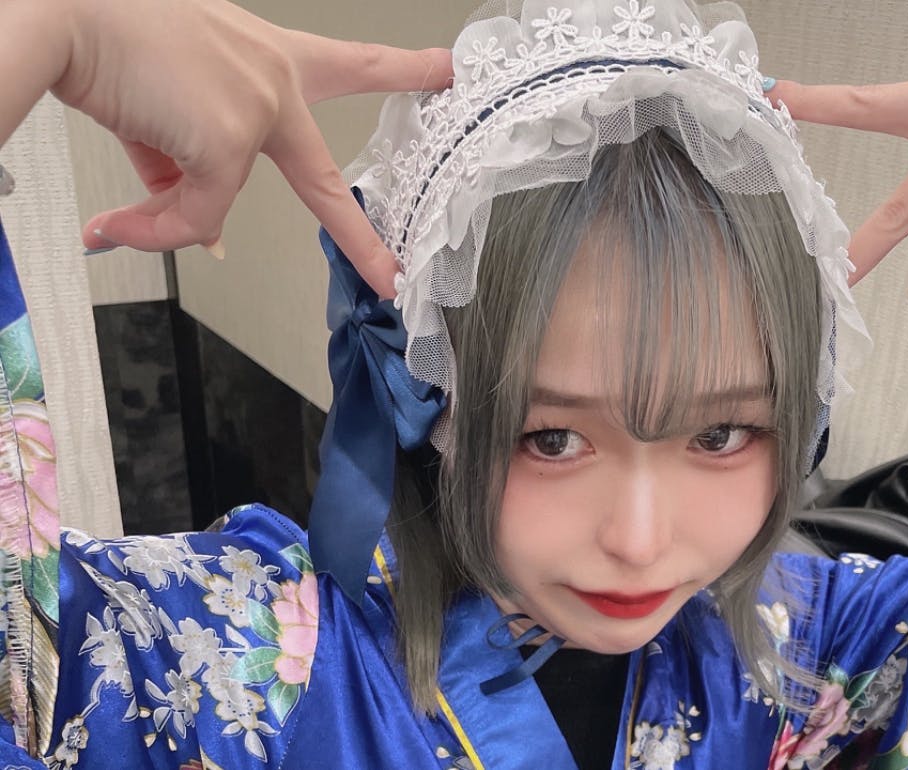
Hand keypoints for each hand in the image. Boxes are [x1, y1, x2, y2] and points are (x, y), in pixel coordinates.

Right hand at [53, 0, 450, 296]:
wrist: (66, 16)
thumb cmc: (114, 41)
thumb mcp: (169, 101)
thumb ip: (191, 163)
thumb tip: (200, 229)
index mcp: (269, 59)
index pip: (346, 63)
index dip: (398, 69)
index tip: (441, 70)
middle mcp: (273, 82)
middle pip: (322, 174)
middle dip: (358, 235)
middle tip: (391, 272)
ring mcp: (257, 111)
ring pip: (216, 200)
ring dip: (164, 213)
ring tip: (116, 213)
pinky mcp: (230, 140)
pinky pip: (195, 214)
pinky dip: (153, 228)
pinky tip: (114, 226)